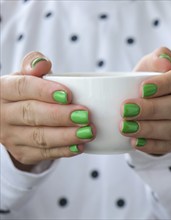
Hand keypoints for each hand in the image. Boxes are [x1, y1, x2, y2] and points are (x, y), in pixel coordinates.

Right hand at [0, 52, 94, 170]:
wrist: (17, 119)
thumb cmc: (29, 92)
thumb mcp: (30, 75)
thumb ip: (34, 65)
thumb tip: (41, 63)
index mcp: (3, 90)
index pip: (22, 88)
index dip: (45, 91)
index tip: (68, 95)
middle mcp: (3, 115)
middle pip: (31, 114)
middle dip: (60, 116)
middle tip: (85, 115)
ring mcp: (11, 137)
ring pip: (39, 137)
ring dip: (66, 136)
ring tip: (88, 131)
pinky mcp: (22, 153)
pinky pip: (44, 154)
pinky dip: (64, 150)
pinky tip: (80, 146)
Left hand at [120, 47, 170, 154]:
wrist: (146, 105)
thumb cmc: (146, 82)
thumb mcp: (148, 66)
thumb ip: (157, 58)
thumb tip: (165, 61)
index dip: (163, 85)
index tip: (141, 89)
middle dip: (150, 109)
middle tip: (125, 110)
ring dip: (148, 129)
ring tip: (125, 127)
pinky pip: (168, 146)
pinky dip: (151, 145)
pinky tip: (134, 142)